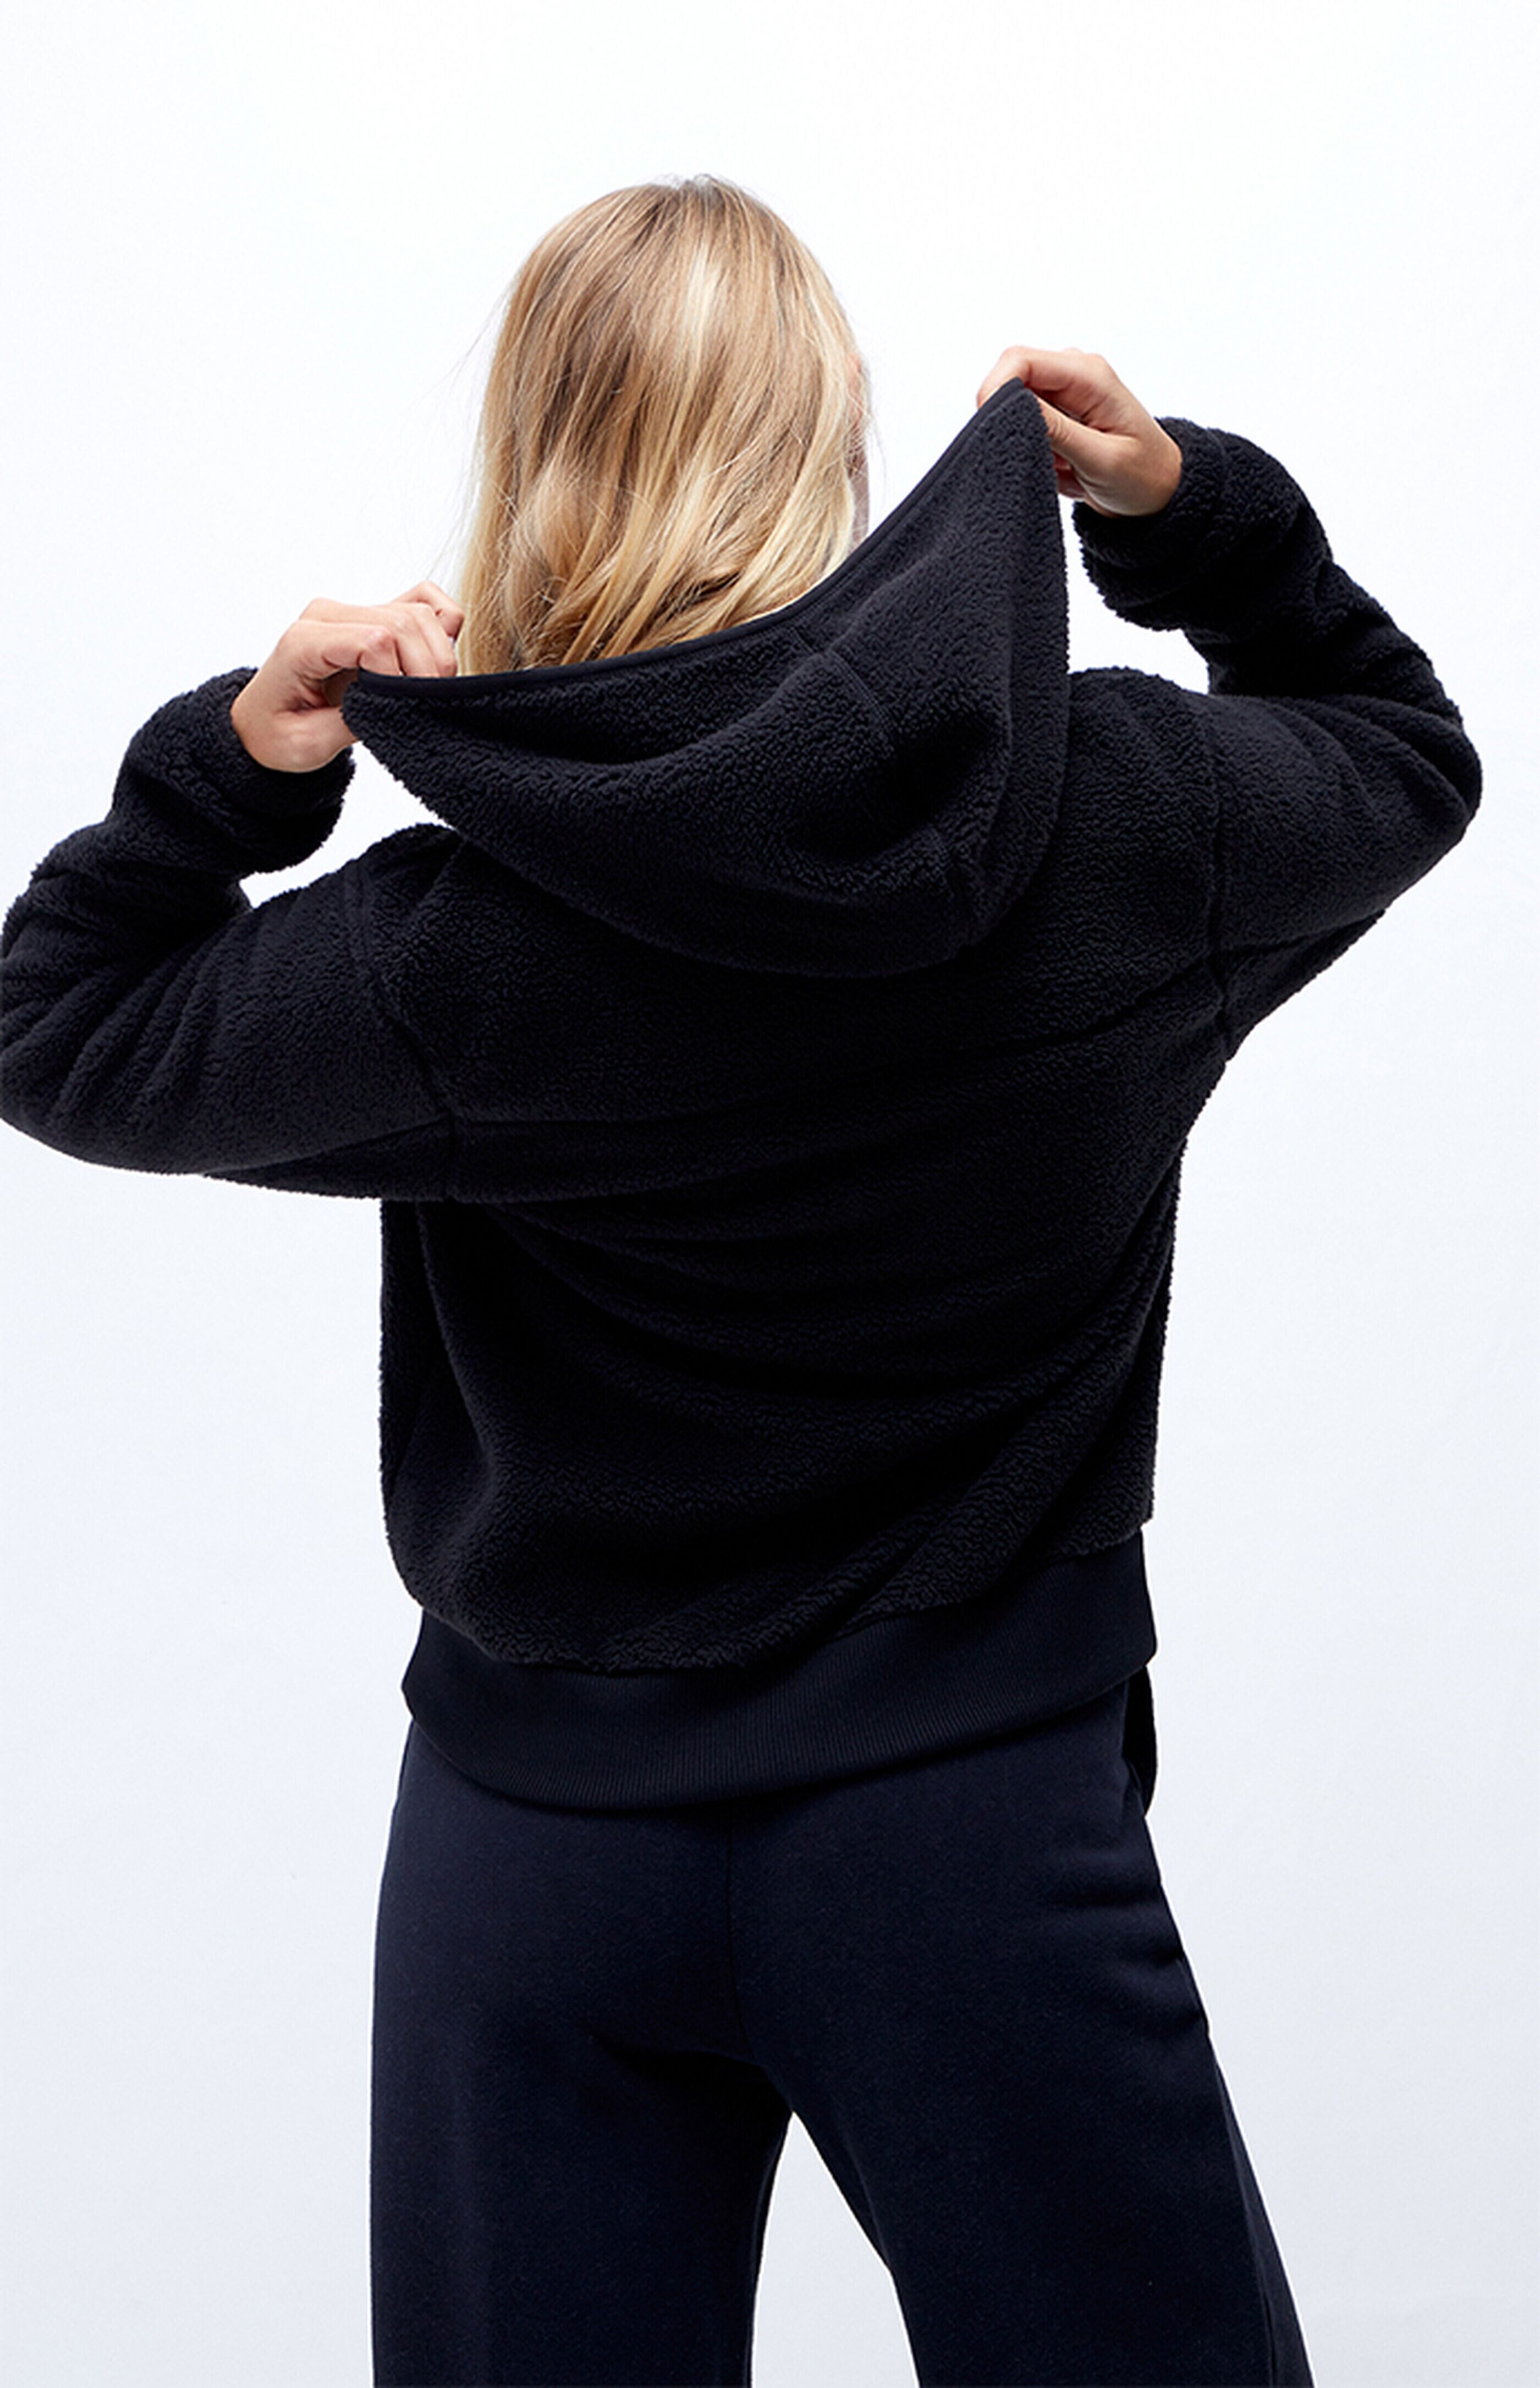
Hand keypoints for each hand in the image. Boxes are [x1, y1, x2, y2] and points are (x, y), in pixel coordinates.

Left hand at [230, 581, 464, 771]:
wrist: (264, 723)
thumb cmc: (278, 731)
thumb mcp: (307, 744)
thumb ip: (352, 721)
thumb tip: (398, 705)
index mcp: (304, 642)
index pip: (375, 640)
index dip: (398, 678)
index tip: (395, 709)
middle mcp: (329, 615)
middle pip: (404, 623)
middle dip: (427, 670)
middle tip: (422, 707)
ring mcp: (353, 610)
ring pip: (419, 613)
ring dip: (439, 655)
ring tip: (425, 693)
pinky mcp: (374, 614)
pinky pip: (424, 601)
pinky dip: (443, 627)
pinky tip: (431, 662)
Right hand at [975, 348, 1181, 518]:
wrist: (1161, 492)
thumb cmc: (1144, 476)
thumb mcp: (1100, 458)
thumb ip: (1056, 430)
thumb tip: (1012, 406)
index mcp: (1088, 375)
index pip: (1021, 360)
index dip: (996, 388)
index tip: (988, 425)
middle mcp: (1074, 375)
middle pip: (1011, 376)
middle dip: (1004, 415)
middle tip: (1020, 452)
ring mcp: (1063, 393)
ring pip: (1013, 402)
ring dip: (1019, 435)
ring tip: (1051, 463)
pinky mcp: (1056, 414)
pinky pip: (1022, 421)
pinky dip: (1027, 445)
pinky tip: (1053, 465)